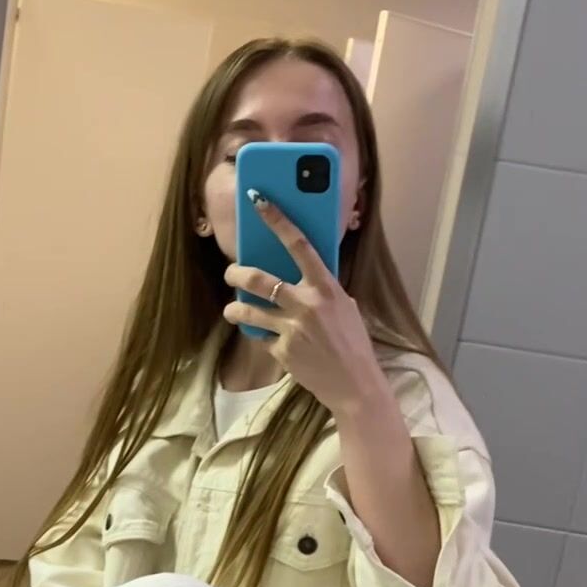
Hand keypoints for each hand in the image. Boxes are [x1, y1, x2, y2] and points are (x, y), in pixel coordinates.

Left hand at [222, 194, 386, 419]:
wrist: (354, 384)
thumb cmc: (353, 342)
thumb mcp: (345, 307)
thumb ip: (323, 289)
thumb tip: (303, 273)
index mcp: (327, 287)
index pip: (299, 244)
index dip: (277, 220)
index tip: (259, 201)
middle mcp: (307, 304)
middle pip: (259, 279)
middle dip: (237, 273)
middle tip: (231, 273)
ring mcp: (292, 329)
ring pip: (248, 310)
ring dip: (235, 308)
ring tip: (232, 309)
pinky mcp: (282, 352)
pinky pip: (261, 338)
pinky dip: (259, 336)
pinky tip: (262, 337)